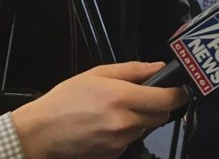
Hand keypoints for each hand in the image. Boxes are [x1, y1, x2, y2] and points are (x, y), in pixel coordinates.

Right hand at [11, 61, 187, 158]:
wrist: (41, 133)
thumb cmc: (65, 101)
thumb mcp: (97, 74)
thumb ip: (132, 70)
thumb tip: (158, 67)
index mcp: (123, 98)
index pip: (168, 100)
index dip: (177, 94)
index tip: (177, 90)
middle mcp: (125, 122)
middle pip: (161, 116)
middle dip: (157, 106)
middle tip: (140, 98)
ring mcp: (120, 142)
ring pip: (145, 128)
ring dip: (139, 120)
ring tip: (114, 111)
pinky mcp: (114, 155)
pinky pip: (129, 141)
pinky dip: (125, 133)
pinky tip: (105, 126)